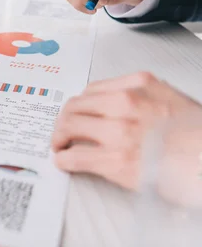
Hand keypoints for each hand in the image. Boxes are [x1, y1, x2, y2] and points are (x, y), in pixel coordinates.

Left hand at [52, 72, 201, 193]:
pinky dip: (64, 159)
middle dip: (64, 120)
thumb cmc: (199, 135)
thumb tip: (119, 104)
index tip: (75, 112)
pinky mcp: (116, 160)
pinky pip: (76, 156)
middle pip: (75, 106)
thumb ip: (144, 97)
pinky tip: (63, 161)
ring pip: (69, 128)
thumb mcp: (172, 99)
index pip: (92, 90)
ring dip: (59, 137)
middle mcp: (125, 103)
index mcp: (139, 85)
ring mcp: (119, 131)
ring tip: (59, 145)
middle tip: (62, 130)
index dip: (79, 104)